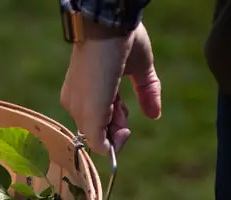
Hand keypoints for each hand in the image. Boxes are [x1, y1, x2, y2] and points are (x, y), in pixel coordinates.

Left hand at [60, 21, 161, 154]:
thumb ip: (146, 92)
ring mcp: (79, 109)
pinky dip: (113, 144)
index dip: (115, 123)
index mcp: (83, 92)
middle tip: (126, 110)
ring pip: (99, 140)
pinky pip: (98, 144)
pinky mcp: (89, 113)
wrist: (110, 24)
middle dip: (118, 128)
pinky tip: (124, 129)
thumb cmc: (122, 39)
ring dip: (119, 131)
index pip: (96, 122)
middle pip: (98, 133)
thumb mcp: (139, 69)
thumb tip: (155, 115)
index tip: (127, 111)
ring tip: (123, 106)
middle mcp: (75, 102)